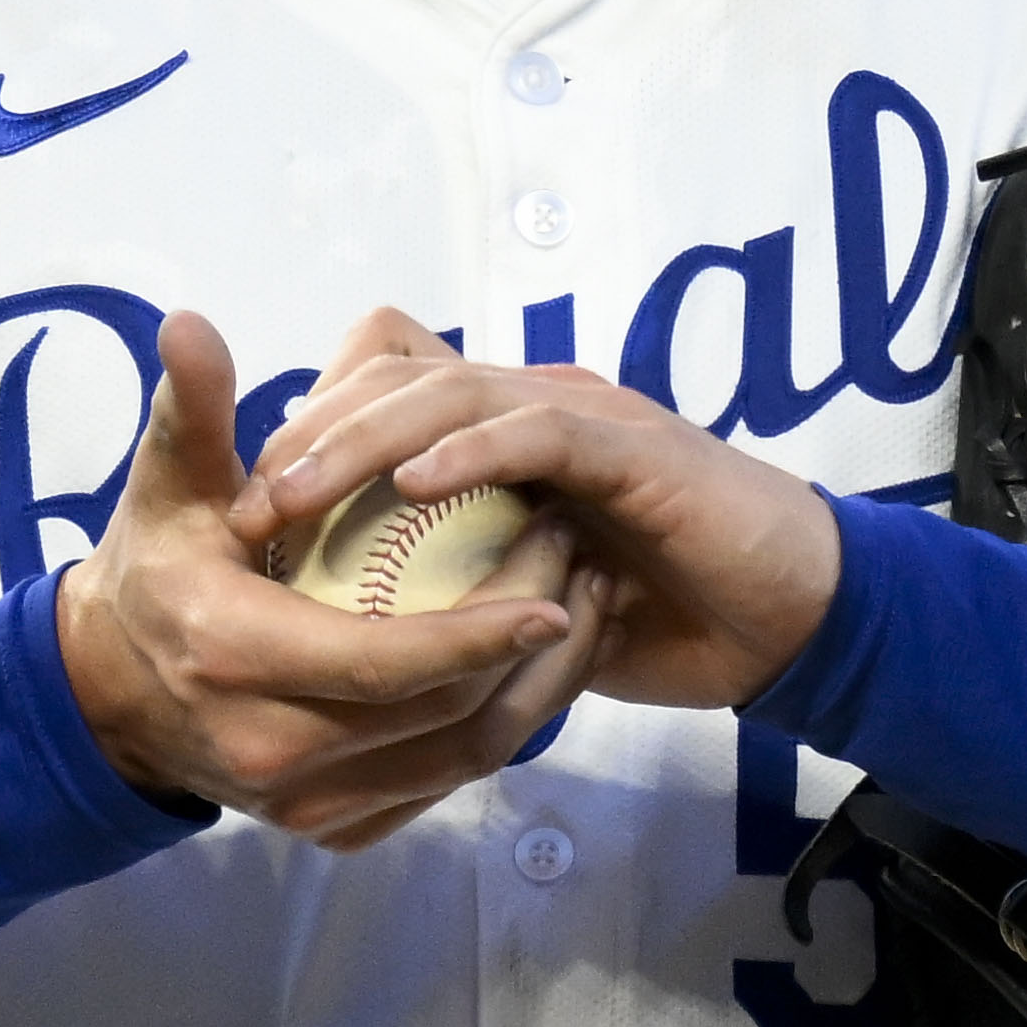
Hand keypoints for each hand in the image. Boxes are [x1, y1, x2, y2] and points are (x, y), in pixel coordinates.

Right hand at [55, 311, 608, 850]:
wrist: (107, 686)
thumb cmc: (155, 567)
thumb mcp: (167, 488)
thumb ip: (190, 409)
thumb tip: (188, 322)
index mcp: (237, 658)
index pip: (384, 661)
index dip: (480, 630)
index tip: (559, 581)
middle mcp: (271, 751)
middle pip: (441, 717)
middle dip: (528, 648)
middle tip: (577, 561)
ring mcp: (302, 804)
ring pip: (456, 764)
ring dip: (532, 692)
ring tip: (580, 608)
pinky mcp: (326, 827)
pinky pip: (438, 790)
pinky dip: (496, 734)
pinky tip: (535, 668)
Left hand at [233, 310, 842, 710]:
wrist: (786, 618)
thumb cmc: (662, 615)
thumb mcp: (532, 607)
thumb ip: (461, 598)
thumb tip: (359, 650)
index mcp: (504, 434)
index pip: (388, 389)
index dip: (311, 428)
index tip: (241, 506)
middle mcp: (535, 406)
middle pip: (397, 377)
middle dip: (309, 429)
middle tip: (241, 500)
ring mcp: (584, 416)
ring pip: (451, 389)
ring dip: (361, 437)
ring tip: (293, 489)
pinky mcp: (631, 448)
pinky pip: (539, 430)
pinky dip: (470, 450)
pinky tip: (413, 483)